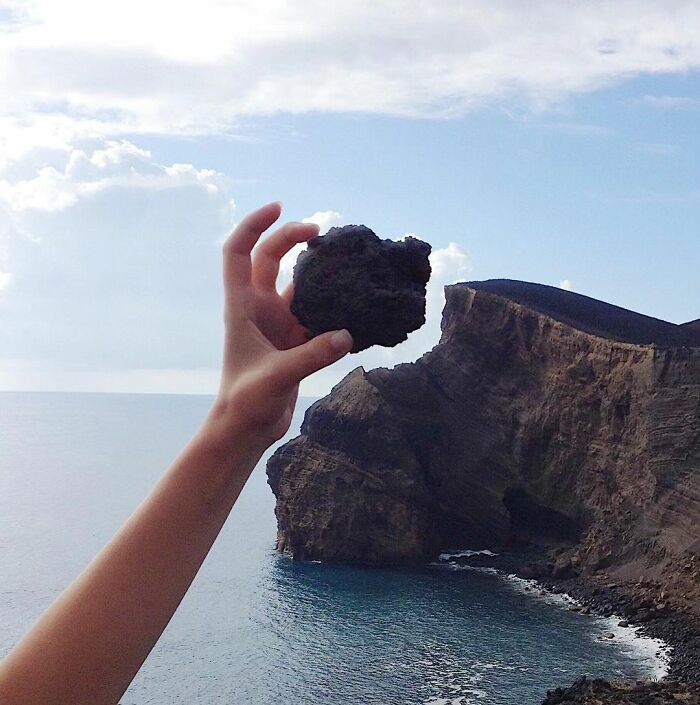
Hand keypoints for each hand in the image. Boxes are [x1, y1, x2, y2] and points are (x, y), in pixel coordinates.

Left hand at [210, 202, 352, 448]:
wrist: (246, 428)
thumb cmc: (246, 401)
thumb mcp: (277, 376)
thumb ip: (312, 356)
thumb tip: (347, 334)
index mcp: (242, 307)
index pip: (238, 253)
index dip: (253, 225)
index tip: (279, 208)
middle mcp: (258, 309)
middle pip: (270, 259)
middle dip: (290, 238)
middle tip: (320, 232)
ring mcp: (276, 323)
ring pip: (296, 284)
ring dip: (315, 271)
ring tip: (343, 260)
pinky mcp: (294, 341)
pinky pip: (315, 313)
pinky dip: (331, 306)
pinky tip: (353, 303)